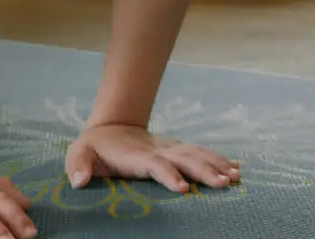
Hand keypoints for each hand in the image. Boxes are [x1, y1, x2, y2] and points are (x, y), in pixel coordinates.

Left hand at [65, 124, 240, 193]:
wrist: (113, 126)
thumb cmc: (94, 146)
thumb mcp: (79, 152)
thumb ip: (77, 165)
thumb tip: (79, 181)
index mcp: (137, 155)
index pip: (156, 165)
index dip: (168, 175)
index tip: (183, 188)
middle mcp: (160, 150)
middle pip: (185, 159)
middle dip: (205, 170)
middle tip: (224, 182)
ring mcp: (172, 149)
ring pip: (198, 155)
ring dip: (217, 165)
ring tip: (236, 177)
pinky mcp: (179, 151)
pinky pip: (202, 154)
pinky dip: (220, 160)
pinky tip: (237, 168)